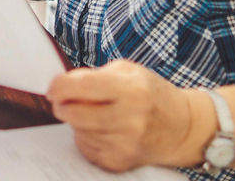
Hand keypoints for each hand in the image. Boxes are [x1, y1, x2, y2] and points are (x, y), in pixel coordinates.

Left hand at [47, 60, 200, 172]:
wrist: (181, 127)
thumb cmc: (152, 94)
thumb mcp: (129, 72)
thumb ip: (94, 75)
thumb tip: (61, 85)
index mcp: (132, 90)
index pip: (82, 87)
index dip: (60, 86)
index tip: (53, 87)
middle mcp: (129, 119)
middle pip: (73, 113)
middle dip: (62, 105)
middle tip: (64, 100)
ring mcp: (124, 144)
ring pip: (77, 131)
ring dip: (78, 121)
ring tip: (96, 113)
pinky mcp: (119, 162)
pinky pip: (86, 148)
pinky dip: (87, 137)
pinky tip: (103, 129)